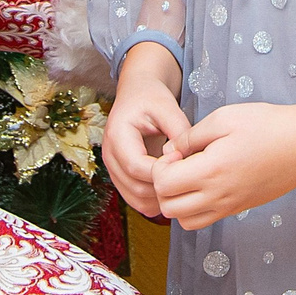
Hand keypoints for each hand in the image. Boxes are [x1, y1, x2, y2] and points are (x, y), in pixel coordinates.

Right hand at [103, 42, 190, 217]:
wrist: (138, 94)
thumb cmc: (151, 98)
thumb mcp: (167, 107)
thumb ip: (179, 132)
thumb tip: (185, 159)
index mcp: (118, 135)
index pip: (136, 166)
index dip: (161, 170)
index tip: (181, 160)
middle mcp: (110, 155)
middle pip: (135, 187)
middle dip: (163, 188)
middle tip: (185, 176)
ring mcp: (113, 168)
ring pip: (135, 199)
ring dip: (159, 198)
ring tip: (180, 184)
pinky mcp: (120, 176)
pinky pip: (135, 199)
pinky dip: (153, 200)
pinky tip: (170, 188)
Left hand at [151, 90, 295, 230]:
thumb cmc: (266, 125)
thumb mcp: (223, 118)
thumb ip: (191, 137)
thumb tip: (171, 151)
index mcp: (211, 171)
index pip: (163, 185)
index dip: (160, 166)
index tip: (176, 151)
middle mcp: (218, 196)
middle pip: (169, 209)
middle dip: (163, 187)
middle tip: (178, 164)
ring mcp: (231, 206)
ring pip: (186, 222)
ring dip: (178, 202)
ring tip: (189, 176)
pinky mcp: (241, 208)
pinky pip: (207, 219)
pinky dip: (196, 208)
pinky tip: (206, 182)